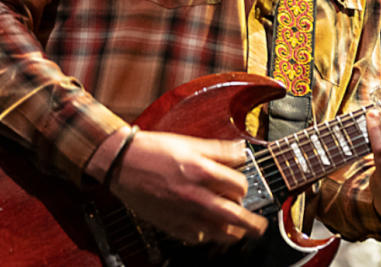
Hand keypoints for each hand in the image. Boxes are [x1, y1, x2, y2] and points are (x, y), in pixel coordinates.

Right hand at [108, 130, 267, 244]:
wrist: (122, 163)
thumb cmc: (153, 150)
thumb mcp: (190, 142)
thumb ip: (219, 150)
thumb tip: (241, 152)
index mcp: (201, 171)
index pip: (238, 186)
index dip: (244, 186)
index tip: (243, 187)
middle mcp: (195, 195)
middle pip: (234, 216)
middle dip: (251, 224)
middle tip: (259, 227)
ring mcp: (183, 213)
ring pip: (217, 233)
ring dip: (232, 234)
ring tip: (238, 232)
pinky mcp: (170, 225)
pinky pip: (196, 238)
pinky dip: (206, 236)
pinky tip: (208, 229)